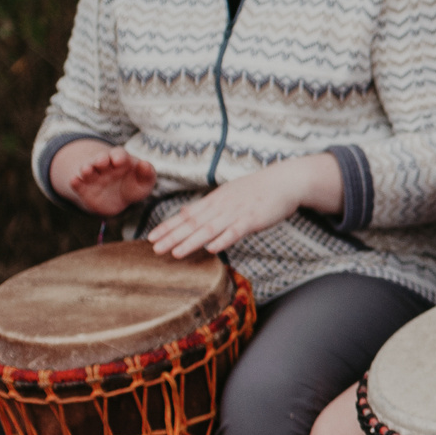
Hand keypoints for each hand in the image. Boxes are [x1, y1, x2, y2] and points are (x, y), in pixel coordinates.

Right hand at [55, 144, 158, 217]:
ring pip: (87, 169)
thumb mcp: (145, 182)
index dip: (118, 156)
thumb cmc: (133, 187)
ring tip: (87, 170)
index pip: (119, 154)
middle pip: (101, 159)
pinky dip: (75, 181)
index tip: (119, 161)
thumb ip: (148, 174)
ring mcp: (93, 176)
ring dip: (86, 169)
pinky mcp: (83, 188)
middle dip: (100, 160)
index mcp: (120, 160)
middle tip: (101, 162)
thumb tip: (145, 164)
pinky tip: (74, 180)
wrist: (117, 201)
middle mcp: (104, 165)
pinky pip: (77, 183)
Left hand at [146, 160, 319, 258]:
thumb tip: (184, 212)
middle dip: (173, 236)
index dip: (168, 226)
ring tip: (175, 253)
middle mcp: (222, 206)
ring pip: (210, 229)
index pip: (186, 215)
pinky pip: (236, 231)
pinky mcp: (253, 219)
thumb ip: (206, 205)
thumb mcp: (227, 194)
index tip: (151, 237)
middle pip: (193, 223)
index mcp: (215, 201)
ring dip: (191, 241)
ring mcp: (237, 213)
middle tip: (155, 248)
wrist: (285, 181)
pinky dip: (223, 239)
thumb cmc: (257, 189)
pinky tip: (212, 249)